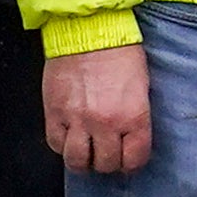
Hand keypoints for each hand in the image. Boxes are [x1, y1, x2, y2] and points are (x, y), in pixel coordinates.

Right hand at [45, 43, 152, 174]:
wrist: (88, 32)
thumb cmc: (120, 52)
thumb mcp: (142, 85)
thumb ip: (137, 115)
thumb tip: (133, 135)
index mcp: (134, 116)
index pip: (134, 158)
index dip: (132, 163)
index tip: (130, 161)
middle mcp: (106, 123)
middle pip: (106, 164)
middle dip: (109, 164)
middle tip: (108, 156)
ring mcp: (77, 120)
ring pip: (77, 161)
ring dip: (83, 162)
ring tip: (87, 155)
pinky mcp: (54, 113)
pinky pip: (55, 144)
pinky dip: (62, 146)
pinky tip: (69, 140)